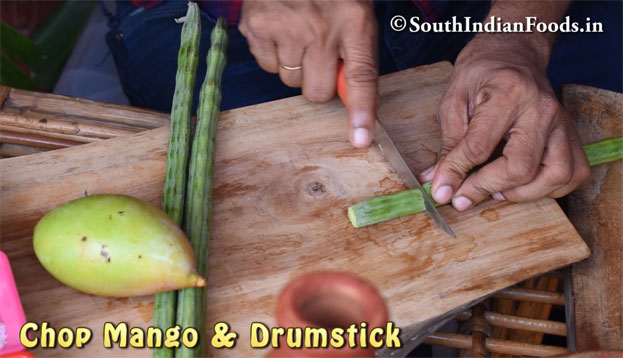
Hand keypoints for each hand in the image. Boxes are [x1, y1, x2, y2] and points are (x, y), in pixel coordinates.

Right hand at [238, 0, 377, 146]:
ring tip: (297, 32)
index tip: (360, 139)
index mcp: (355, 22)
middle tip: (318, 53)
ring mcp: (285, 26)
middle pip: (317, 92)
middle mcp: (320, 27)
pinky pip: (267, 66)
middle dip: (317, 81)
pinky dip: (273, 53)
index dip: (361, 112)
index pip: (361, 77)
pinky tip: (279, 27)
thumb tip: (347, 99)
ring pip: (289, 81)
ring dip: (294, 65)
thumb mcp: (356, 15)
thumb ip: (356, 57)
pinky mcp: (255, 27)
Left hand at [420, 34, 589, 210]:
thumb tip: (438, 183)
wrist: (513, 52)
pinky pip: (574, 172)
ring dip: (524, 194)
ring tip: (497, 191)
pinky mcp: (571, 133)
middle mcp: (541, 109)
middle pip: (522, 167)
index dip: (456, 173)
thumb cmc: (480, 74)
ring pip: (556, 175)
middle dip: (488, 189)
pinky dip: (551, 188)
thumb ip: (447, 145)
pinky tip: (524, 185)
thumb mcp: (453, 102)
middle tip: (464, 196)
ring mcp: (562, 122)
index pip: (480, 147)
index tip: (442, 191)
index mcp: (508, 93)